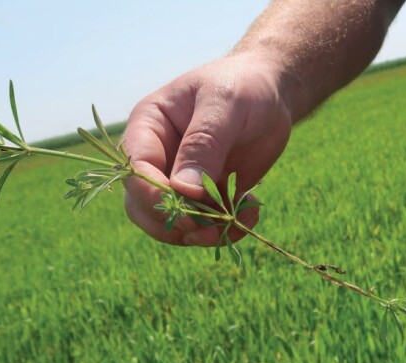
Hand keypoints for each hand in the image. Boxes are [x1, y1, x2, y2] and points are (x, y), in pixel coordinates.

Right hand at [121, 53, 293, 245]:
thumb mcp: (224, 104)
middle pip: (142, 207)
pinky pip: (203, 226)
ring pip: (169, 224)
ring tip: (236, 223)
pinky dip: (224, 230)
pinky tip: (250, 214)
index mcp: (148, 128)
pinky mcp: (203, 198)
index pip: (135, 170)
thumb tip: (183, 190)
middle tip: (211, 229)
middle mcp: (156, 158)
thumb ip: (203, 143)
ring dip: (200, 234)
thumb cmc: (242, 86)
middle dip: (174, 224)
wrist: (270, 94)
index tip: (187, 212)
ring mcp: (177, 181)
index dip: (154, 197)